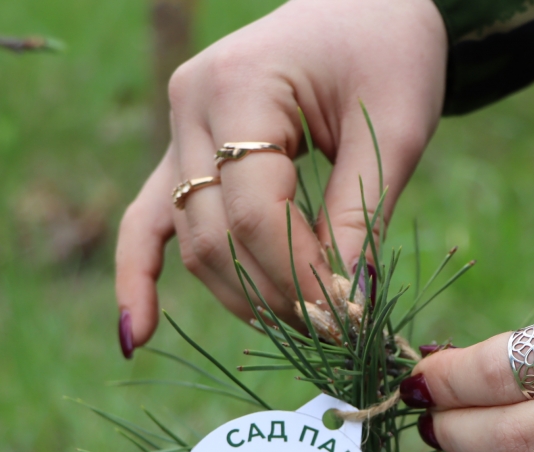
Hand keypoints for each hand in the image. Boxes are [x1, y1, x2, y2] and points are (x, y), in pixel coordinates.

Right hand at [115, 0, 447, 354]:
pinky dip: (139, 276)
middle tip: (333, 328)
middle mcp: (190, 107)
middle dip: (274, 294)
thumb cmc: (388, 51)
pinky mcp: (183, 151)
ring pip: (192, 241)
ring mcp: (178, 129)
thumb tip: (344, 304)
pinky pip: (148, 221)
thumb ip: (362, 215)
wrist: (366, 4)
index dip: (298, 274)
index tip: (347, 313)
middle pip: (215, 235)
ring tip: (300, 326)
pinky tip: (138, 336)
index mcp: (239, 86)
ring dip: (241, 295)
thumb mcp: (395, 128)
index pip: (253, 212)